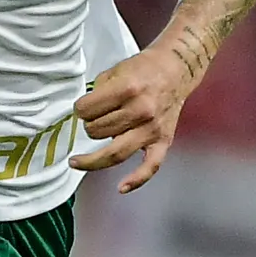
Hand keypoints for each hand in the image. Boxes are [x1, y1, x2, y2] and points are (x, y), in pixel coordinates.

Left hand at [71, 44, 196, 192]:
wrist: (176, 69)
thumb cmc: (144, 69)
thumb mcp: (115, 71)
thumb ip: (97, 92)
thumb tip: (83, 115)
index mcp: (127, 89)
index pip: (86, 110)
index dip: (79, 109)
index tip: (81, 108)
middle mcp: (140, 110)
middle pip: (96, 132)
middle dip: (88, 126)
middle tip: (91, 121)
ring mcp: (152, 128)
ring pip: (114, 152)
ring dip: (94, 154)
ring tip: (82, 157)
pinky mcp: (163, 140)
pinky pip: (150, 166)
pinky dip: (136, 179)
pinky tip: (121, 187)